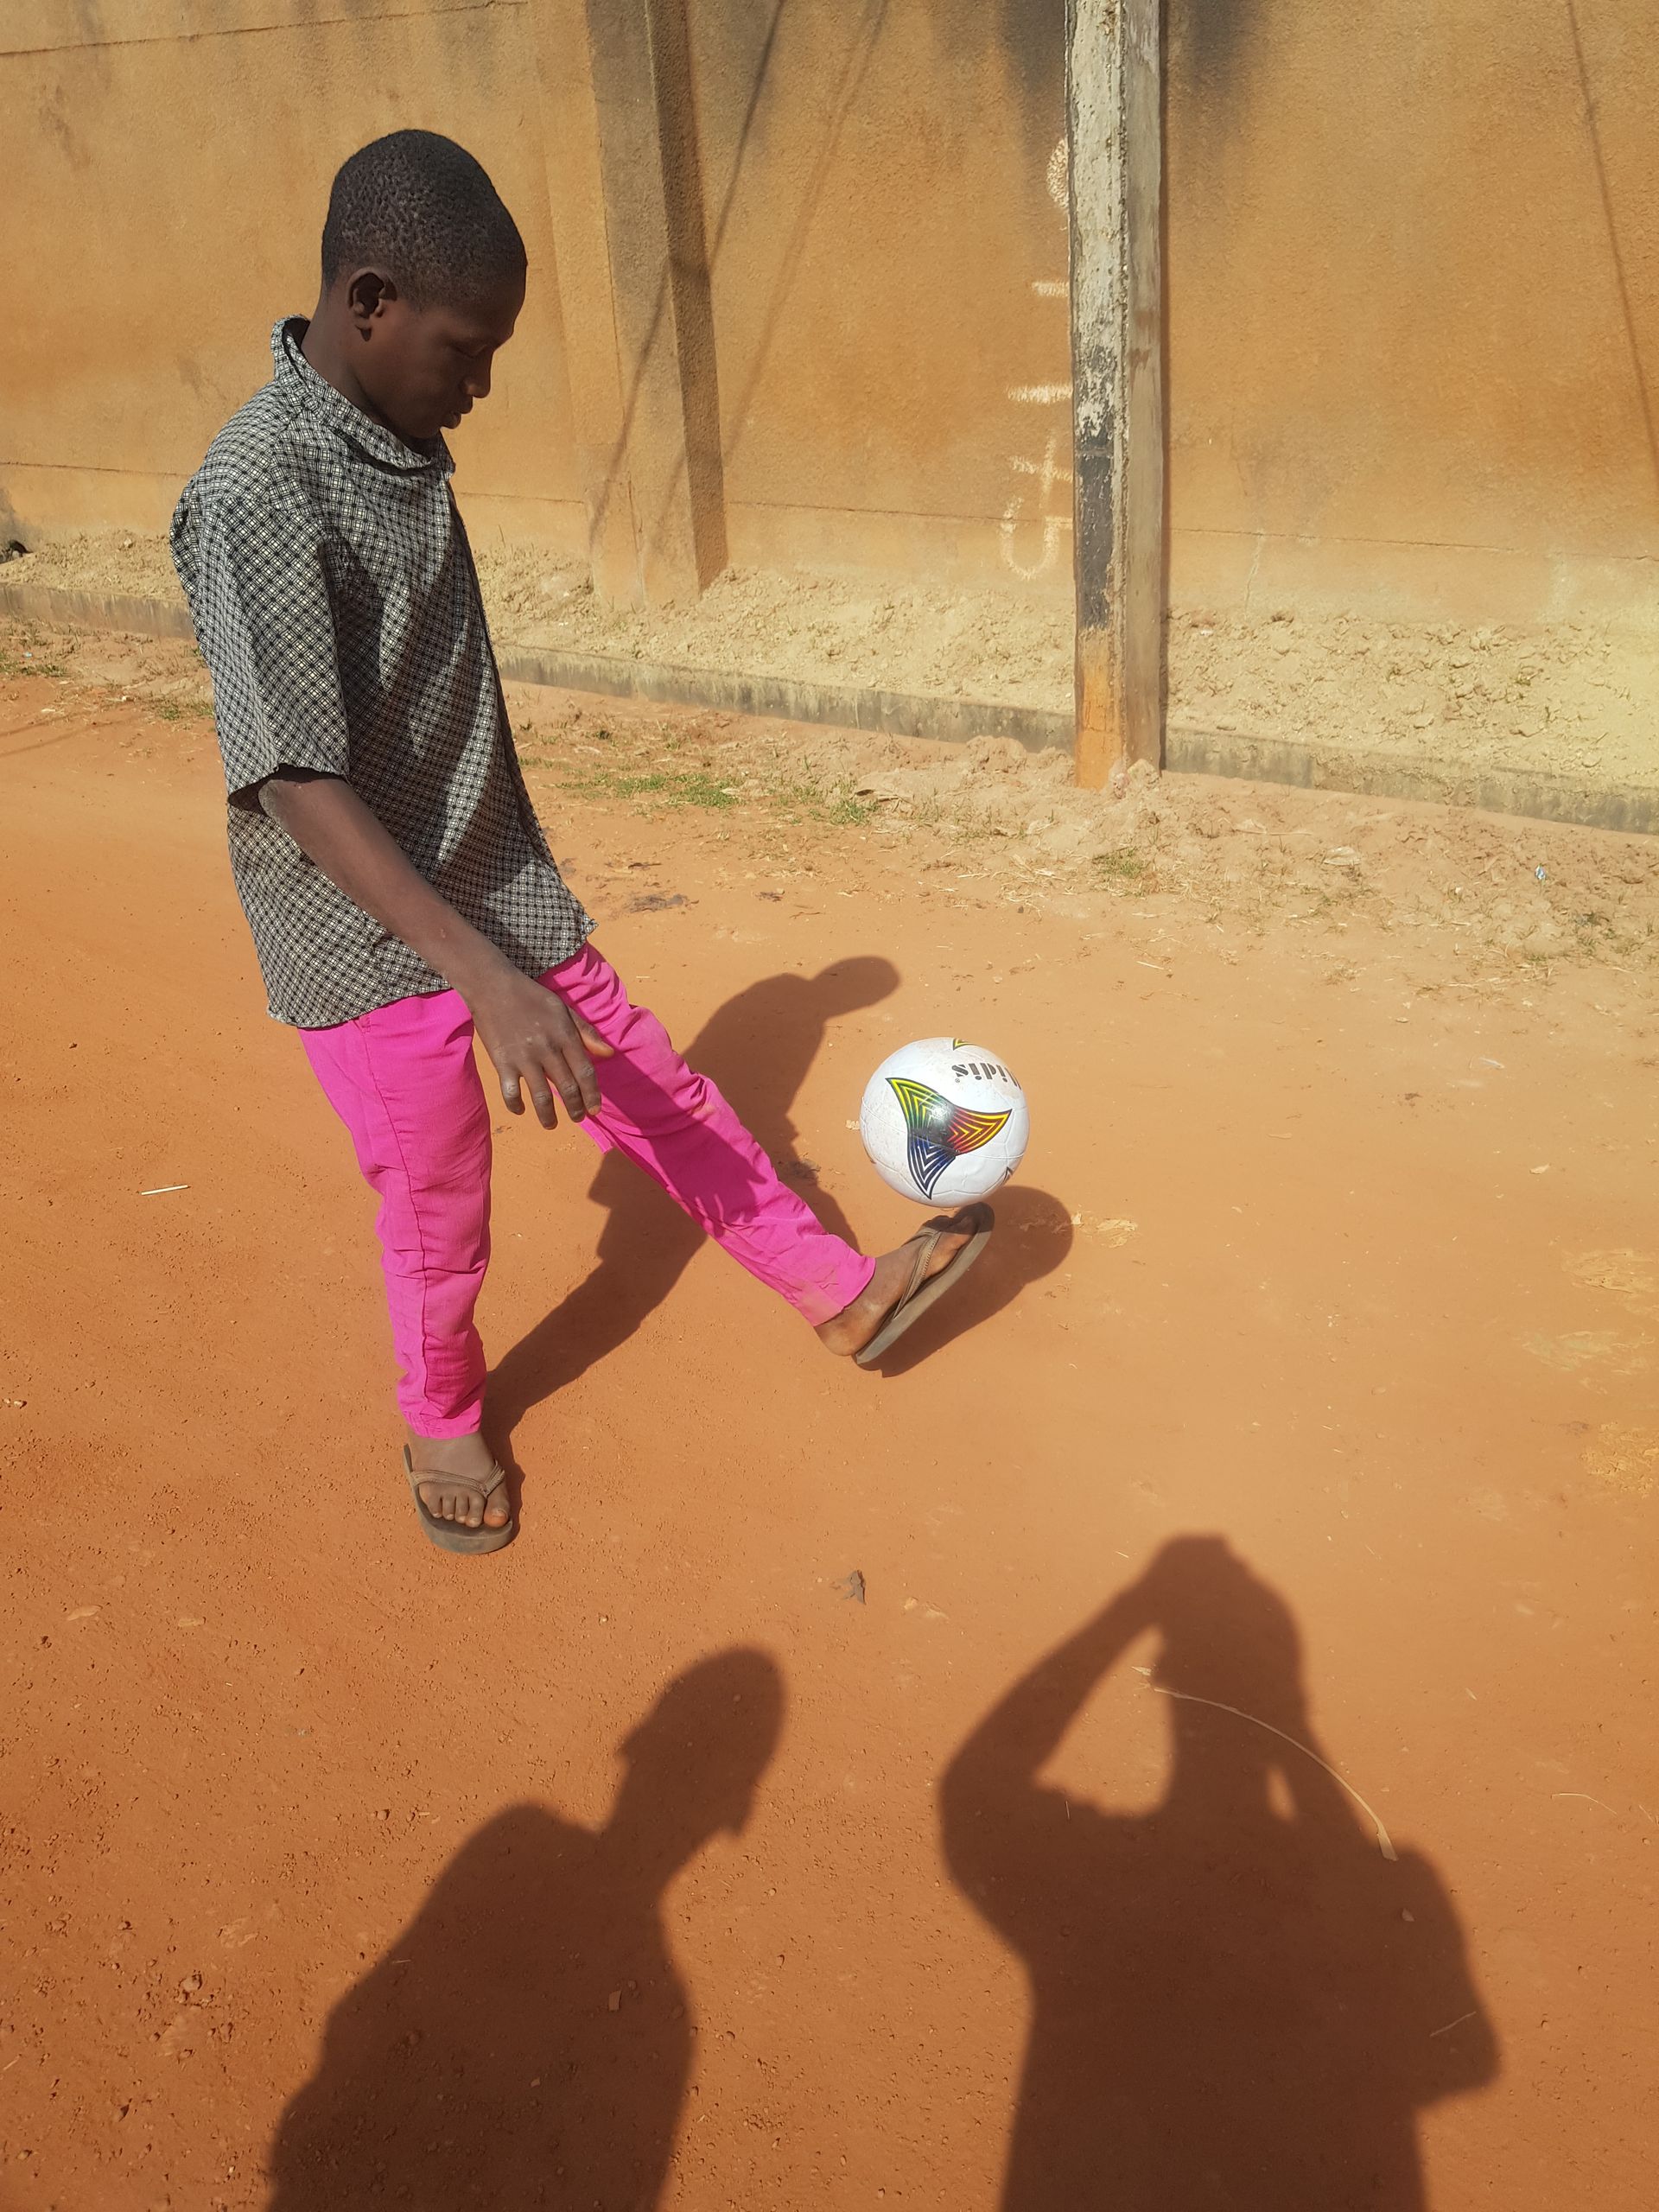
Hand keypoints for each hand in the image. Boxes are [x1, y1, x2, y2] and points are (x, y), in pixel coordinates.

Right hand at [468, 967, 612, 1126]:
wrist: (493, 987)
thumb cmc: (532, 997)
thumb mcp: (564, 1009)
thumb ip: (586, 1032)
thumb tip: (609, 1054)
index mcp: (565, 1036)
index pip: (585, 1073)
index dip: (592, 1095)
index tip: (595, 1110)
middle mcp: (548, 1049)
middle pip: (567, 1088)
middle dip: (575, 1109)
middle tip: (578, 1119)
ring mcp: (524, 1058)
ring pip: (541, 1097)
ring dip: (549, 1116)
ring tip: (552, 1124)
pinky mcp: (502, 1062)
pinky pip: (511, 1092)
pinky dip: (516, 1105)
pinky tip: (521, 1110)